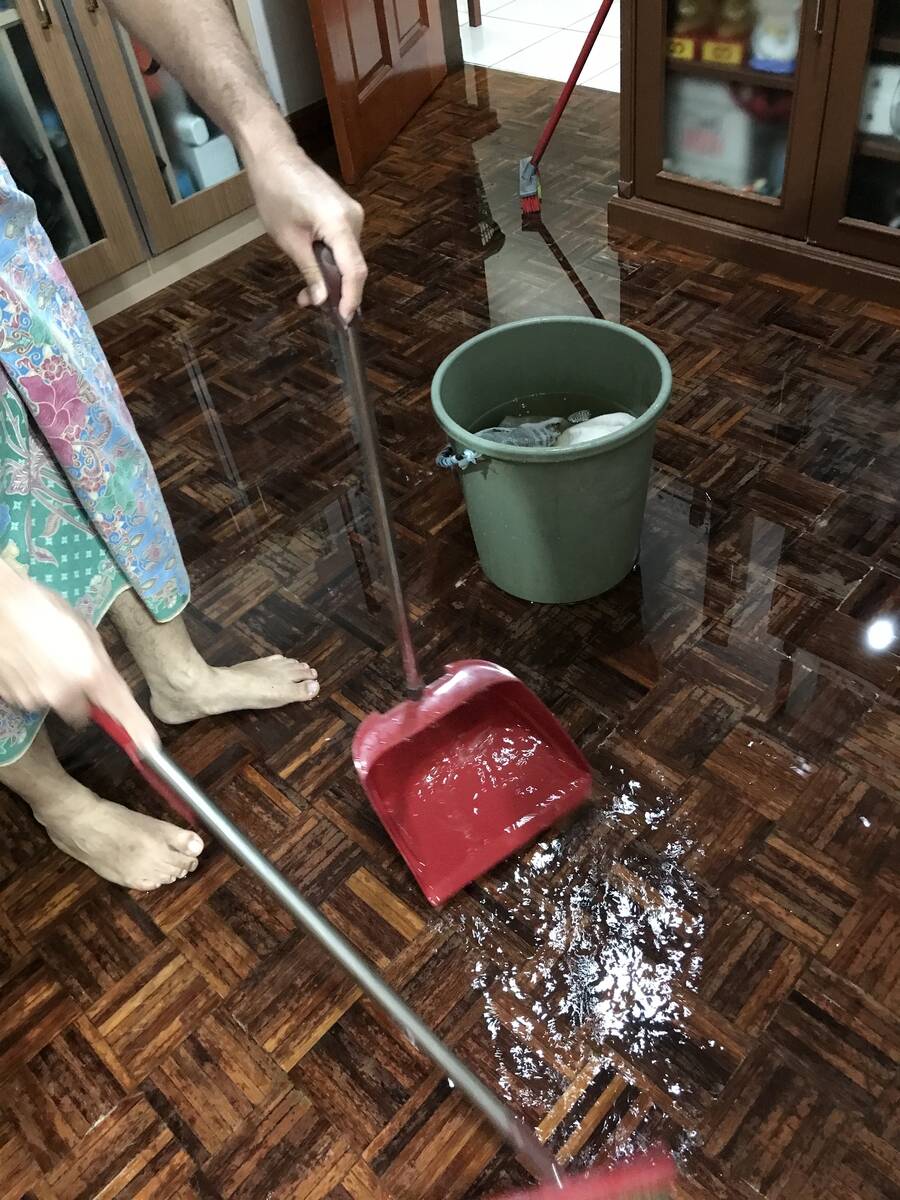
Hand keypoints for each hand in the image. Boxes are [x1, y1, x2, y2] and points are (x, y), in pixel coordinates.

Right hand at [0, 565, 157, 751]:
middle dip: (81, 697)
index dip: (136, 728)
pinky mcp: (12, 700)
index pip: (120, 708)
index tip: (149, 745)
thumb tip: (104, 684)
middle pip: (81, 712)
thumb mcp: (84, 631)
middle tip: (71, 668)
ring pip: (55, 703)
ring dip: (55, 689)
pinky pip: (31, 698)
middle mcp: (64, 693)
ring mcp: (34, 699)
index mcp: (89, 672)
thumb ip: (98, 663)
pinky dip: (32, 685)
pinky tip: (26, 661)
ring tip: (43, 656)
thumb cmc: (43, 608)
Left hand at [244, 136, 366, 321]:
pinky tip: (314, 268)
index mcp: (339, 223)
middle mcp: (354, 218)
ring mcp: (353, 214)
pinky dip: (331, 260)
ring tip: (307, 290)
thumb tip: (323, 301)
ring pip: (349, 258)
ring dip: (331, 276)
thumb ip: (310, 272)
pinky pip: (344, 245)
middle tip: (310, 304)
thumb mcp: (289, 240)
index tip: (343, 320)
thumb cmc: (275, 192)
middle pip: (353, 266)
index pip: (355, 270)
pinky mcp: (347, 212)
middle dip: (336, 290)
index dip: (351, 299)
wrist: (274, 155)